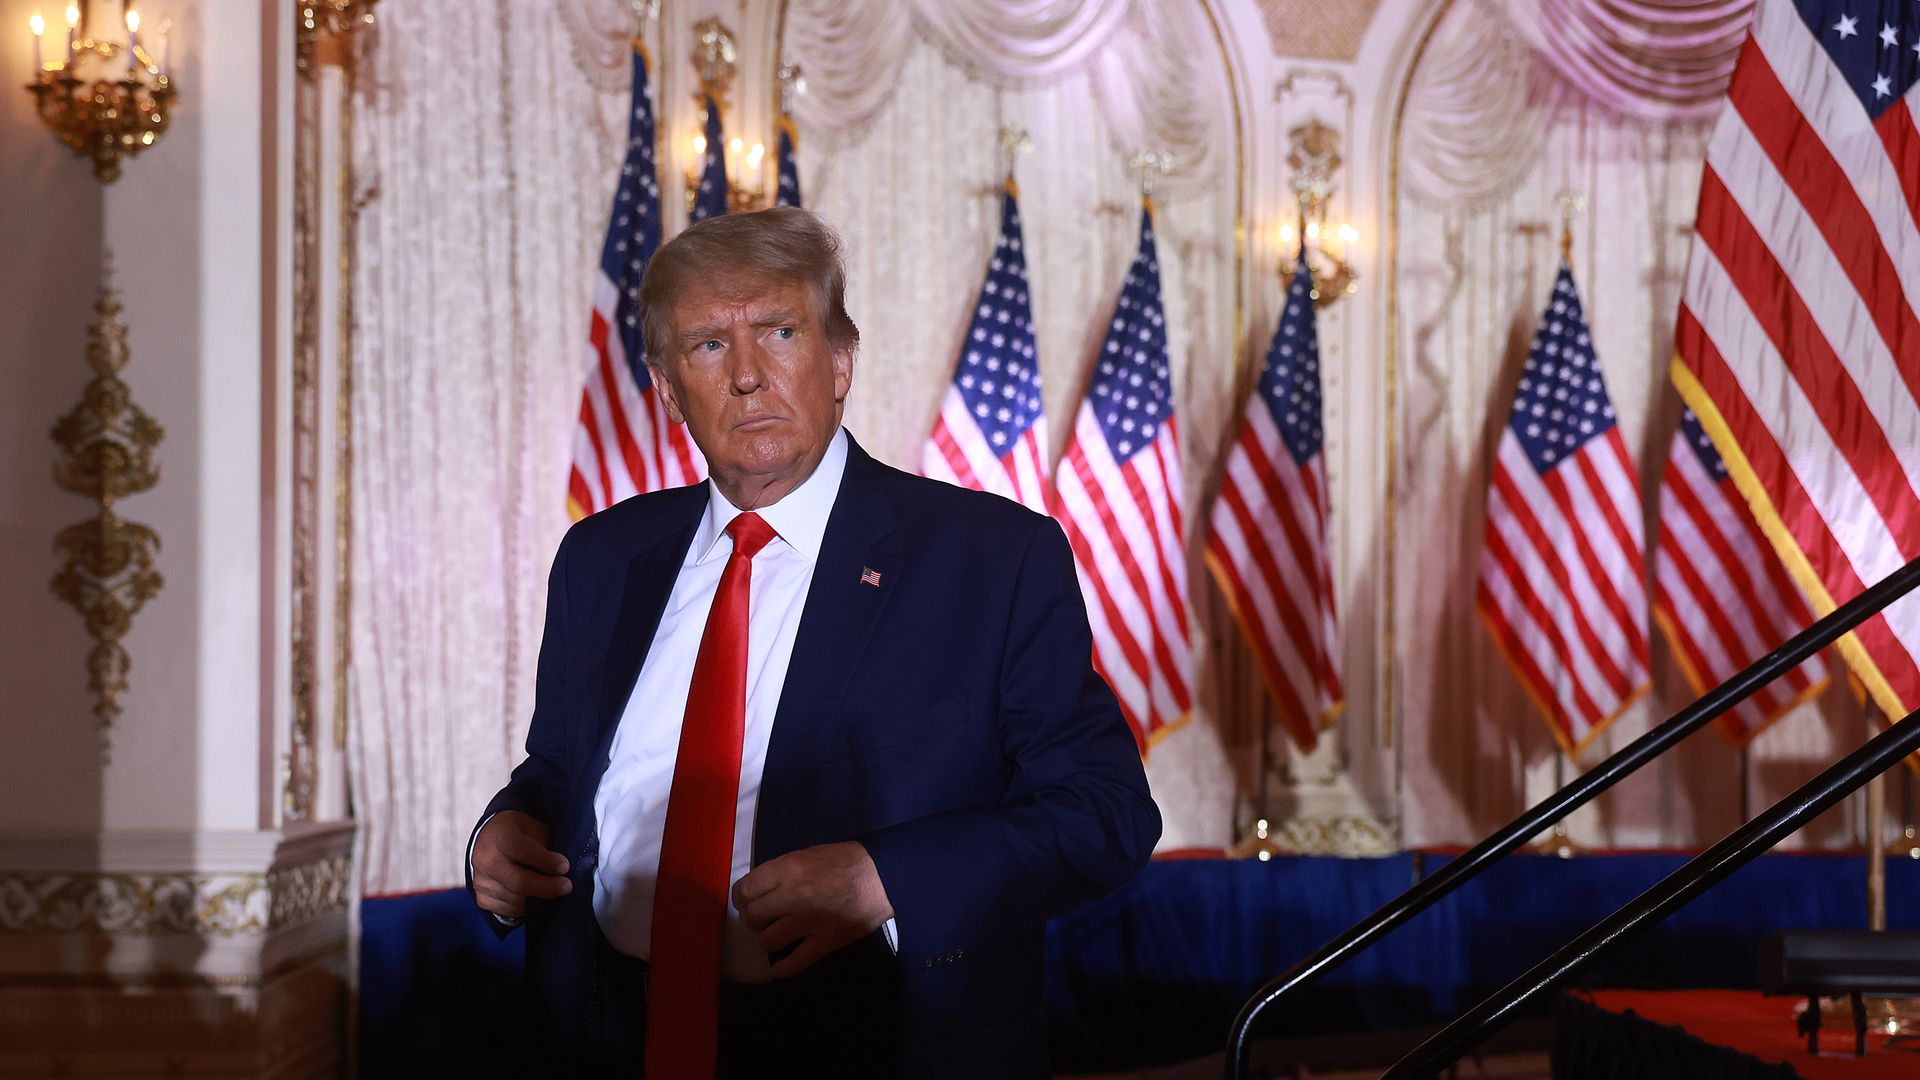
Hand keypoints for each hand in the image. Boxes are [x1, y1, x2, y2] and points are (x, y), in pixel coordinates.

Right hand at [471, 810, 570, 919]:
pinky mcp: (482, 898)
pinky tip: (535, 898)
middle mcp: (486, 859)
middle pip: (518, 881)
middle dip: (547, 887)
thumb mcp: (533, 828)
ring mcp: (481, 881)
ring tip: (553, 891)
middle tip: (566, 886)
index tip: (564, 866)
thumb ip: (544, 846)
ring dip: (539, 899)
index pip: (521, 851)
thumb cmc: (519, 833)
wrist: (491, 840)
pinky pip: (508, 911)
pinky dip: (526, 908)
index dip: (546, 861)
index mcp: (500, 836)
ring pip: (515, 900)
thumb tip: (561, 869)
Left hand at [733, 841, 893, 977]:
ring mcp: (808, 921)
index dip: (742, 897)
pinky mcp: (824, 942)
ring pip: (767, 941)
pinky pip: (793, 963)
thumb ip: (782, 872)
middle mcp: (793, 895)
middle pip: (753, 917)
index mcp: (788, 869)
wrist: (883, 876)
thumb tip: (762, 890)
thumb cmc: (846, 860)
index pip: (746, 889)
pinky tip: (780, 966)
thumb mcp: (807, 854)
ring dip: (768, 939)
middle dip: (755, 918)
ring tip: (777, 934)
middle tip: (764, 918)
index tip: (747, 901)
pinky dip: (782, 968)